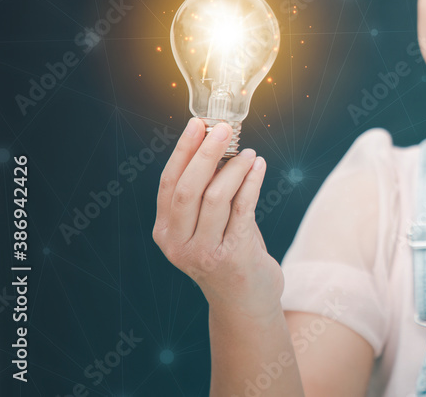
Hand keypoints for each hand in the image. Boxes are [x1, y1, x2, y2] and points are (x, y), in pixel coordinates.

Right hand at [152, 118, 283, 319]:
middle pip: (189, 189)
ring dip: (236, 168)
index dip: (183, 151)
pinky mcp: (234, 256)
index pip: (169, 183)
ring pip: (217, 197)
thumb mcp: (205, 226)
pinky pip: (244, 208)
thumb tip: (217, 144)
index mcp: (165, 232)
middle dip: (206, 154)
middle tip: (224, 129)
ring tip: (249, 153)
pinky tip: (259, 167)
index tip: (198, 123)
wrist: (244, 301)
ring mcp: (204, 252)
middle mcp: (178, 243)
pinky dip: (252, 182)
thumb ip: (204, 193)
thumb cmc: (227, 253)